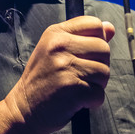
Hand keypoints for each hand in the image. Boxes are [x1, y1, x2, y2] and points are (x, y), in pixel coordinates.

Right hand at [5, 16, 114, 133]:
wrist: (23, 109)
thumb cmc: (42, 80)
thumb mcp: (55, 51)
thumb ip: (83, 37)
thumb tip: (110, 27)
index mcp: (55, 34)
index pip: (94, 24)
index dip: (98, 40)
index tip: (86, 54)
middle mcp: (59, 47)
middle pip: (104, 49)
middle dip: (99, 65)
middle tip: (81, 76)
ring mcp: (66, 67)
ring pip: (105, 72)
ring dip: (97, 85)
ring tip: (78, 88)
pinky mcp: (73, 89)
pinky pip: (99, 93)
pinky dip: (93, 101)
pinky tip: (78, 101)